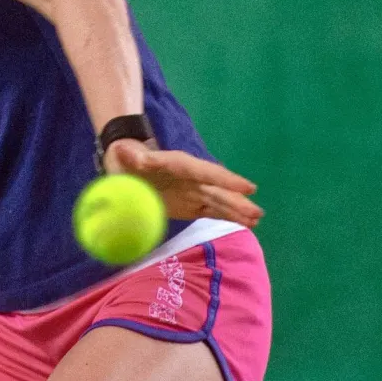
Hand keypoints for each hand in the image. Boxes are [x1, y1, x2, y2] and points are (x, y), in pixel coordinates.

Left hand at [102, 138, 263, 227]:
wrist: (126, 163)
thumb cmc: (124, 158)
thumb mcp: (123, 156)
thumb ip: (131, 157)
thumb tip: (136, 157)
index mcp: (178, 164)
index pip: (206, 172)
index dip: (226, 180)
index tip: (248, 188)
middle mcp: (191, 177)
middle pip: (218, 189)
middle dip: (237, 200)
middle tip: (258, 212)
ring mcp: (194, 190)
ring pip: (219, 200)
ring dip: (237, 210)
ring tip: (257, 220)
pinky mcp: (191, 203)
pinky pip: (213, 210)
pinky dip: (228, 217)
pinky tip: (246, 224)